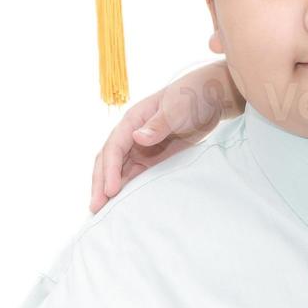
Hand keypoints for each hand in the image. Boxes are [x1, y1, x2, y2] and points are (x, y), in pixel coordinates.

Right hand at [88, 62, 236, 212]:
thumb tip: (136, 138)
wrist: (211, 97)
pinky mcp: (153, 156)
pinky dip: (128, 186)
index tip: (110, 190)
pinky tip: (123, 202)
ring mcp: (141, 146)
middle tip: (96, 207)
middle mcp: (131, 134)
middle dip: (101, 183)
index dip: (110, 170)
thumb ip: (158, 124)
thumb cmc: (191, 97)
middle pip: (109, 161)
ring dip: (110, 188)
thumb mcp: (176, 108)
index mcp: (132, 120)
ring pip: (119, 169)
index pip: (114, 147)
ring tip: (103, 211)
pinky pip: (135, 173)